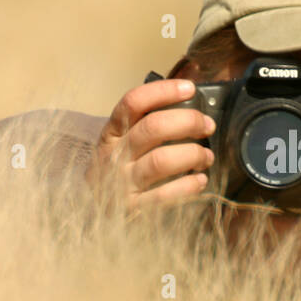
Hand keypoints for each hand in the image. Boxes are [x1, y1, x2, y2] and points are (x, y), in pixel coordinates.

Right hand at [90, 78, 216, 210]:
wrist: (93, 212)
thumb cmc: (119, 170)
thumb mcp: (122, 143)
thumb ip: (147, 125)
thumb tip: (190, 103)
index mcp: (113, 132)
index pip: (133, 102)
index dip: (163, 91)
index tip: (189, 88)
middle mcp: (115, 155)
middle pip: (153, 128)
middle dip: (188, 122)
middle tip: (208, 126)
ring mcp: (122, 183)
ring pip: (161, 160)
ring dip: (192, 154)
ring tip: (206, 157)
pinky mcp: (132, 208)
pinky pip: (164, 195)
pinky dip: (188, 186)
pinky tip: (200, 180)